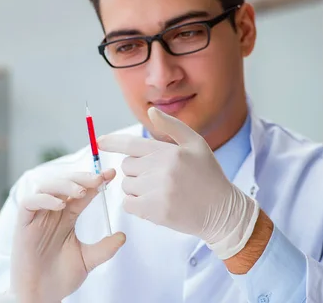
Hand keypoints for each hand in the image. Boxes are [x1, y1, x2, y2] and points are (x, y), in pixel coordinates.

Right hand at [11, 168, 125, 302]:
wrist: (42, 297)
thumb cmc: (60, 278)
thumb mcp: (87, 260)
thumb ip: (104, 248)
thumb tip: (122, 236)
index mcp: (67, 217)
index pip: (82, 192)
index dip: (96, 182)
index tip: (112, 175)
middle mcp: (52, 212)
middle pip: (64, 183)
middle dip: (82, 178)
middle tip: (99, 178)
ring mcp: (37, 217)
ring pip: (46, 187)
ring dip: (64, 184)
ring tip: (81, 192)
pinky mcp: (23, 224)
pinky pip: (29, 202)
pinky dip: (43, 199)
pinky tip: (60, 205)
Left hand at [98, 107, 258, 259]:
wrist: (223, 211)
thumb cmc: (209, 175)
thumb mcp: (196, 144)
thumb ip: (172, 127)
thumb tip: (151, 111)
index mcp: (169, 151)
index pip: (132, 144)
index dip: (112, 141)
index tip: (99, 140)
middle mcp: (162, 169)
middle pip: (127, 166)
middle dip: (136, 171)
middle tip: (157, 178)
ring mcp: (158, 191)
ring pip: (127, 186)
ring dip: (136, 189)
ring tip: (159, 192)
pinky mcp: (155, 211)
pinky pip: (128, 204)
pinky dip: (135, 205)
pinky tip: (154, 204)